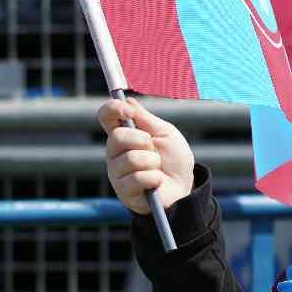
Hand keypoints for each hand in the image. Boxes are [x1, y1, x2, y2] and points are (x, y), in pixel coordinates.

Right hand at [98, 98, 194, 214]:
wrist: (184, 186)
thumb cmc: (174, 159)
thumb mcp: (165, 133)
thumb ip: (146, 119)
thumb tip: (127, 100)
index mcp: (124, 135)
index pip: (106, 116)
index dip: (113, 109)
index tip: (128, 111)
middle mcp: (115, 152)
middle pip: (117, 137)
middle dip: (143, 140)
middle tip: (154, 149)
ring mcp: (116, 172)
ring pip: (130, 159)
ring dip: (153, 162)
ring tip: (157, 168)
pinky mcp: (123, 191)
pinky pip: (137, 178)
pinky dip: (154, 178)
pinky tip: (156, 182)